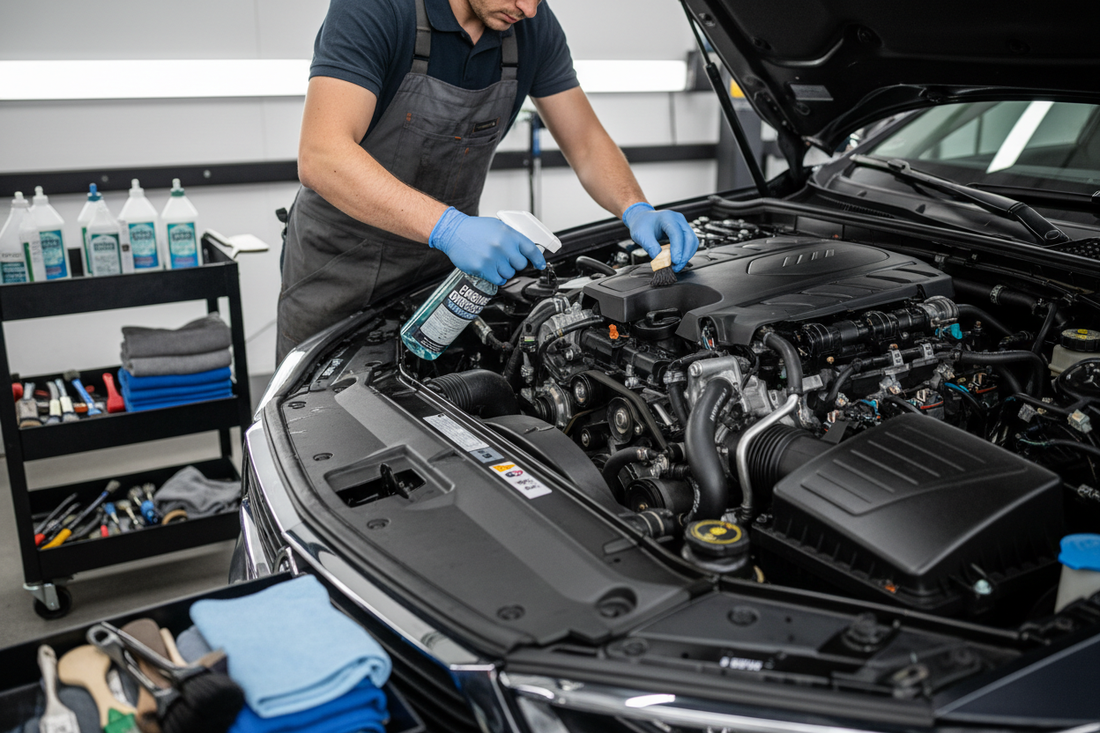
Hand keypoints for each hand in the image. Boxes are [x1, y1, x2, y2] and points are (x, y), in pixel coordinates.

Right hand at [429, 207, 546, 285]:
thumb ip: (512, 238)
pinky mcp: (483, 268)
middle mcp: (502, 245)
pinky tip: (491, 270)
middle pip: (520, 264)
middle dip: (515, 264)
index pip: (530, 249)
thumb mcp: (497, 227)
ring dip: (504, 271)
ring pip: (509, 274)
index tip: (540, 264)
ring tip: (495, 263)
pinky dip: (496, 277)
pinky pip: (498, 280)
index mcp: (508, 233)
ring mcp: (493, 257)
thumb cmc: (474, 230)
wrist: (453, 232)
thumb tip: (525, 250)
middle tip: (507, 260)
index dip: (538, 259)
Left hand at [622, 202, 698, 271]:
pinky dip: (685, 254)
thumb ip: (651, 247)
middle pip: (689, 238)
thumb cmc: (642, 225)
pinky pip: (690, 244)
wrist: (642, 220)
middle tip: (676, 267)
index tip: (675, 261)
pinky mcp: (684, 232)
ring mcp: (683, 225)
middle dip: (685, 255)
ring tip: (676, 266)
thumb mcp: (641, 236)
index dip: (677, 249)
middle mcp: (678, 219)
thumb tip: (661, 261)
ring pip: (692, 242)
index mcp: (667, 217)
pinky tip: (677, 261)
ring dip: (686, 256)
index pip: (677, 233)